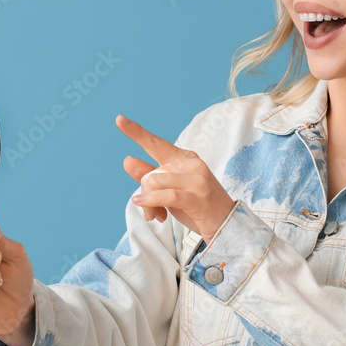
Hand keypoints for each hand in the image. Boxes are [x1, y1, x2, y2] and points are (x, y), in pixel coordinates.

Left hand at [116, 114, 235, 243]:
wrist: (227, 226)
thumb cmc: (196, 207)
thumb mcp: (169, 191)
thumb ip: (149, 176)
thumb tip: (127, 160)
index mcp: (185, 158)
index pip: (156, 144)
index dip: (136, 132)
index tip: (119, 119)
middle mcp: (192, 164)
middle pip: (151, 173)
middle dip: (145, 194)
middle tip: (151, 212)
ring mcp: (197, 179)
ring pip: (155, 182)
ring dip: (148, 202)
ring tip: (155, 215)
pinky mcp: (198, 196)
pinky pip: (167, 195)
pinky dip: (152, 201)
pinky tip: (144, 206)